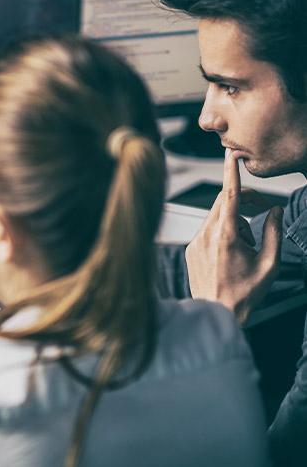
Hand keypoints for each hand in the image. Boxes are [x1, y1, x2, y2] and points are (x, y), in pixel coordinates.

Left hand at [185, 149, 283, 321]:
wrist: (217, 312)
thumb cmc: (245, 292)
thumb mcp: (270, 263)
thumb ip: (274, 232)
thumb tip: (274, 211)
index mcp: (226, 235)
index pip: (228, 195)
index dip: (230, 172)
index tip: (230, 155)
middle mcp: (206, 234)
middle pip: (224, 202)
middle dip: (244, 201)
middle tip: (262, 211)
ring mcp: (195, 241)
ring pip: (216, 216)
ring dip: (235, 221)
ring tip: (247, 247)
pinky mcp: (190, 248)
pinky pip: (207, 229)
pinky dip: (222, 232)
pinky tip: (231, 254)